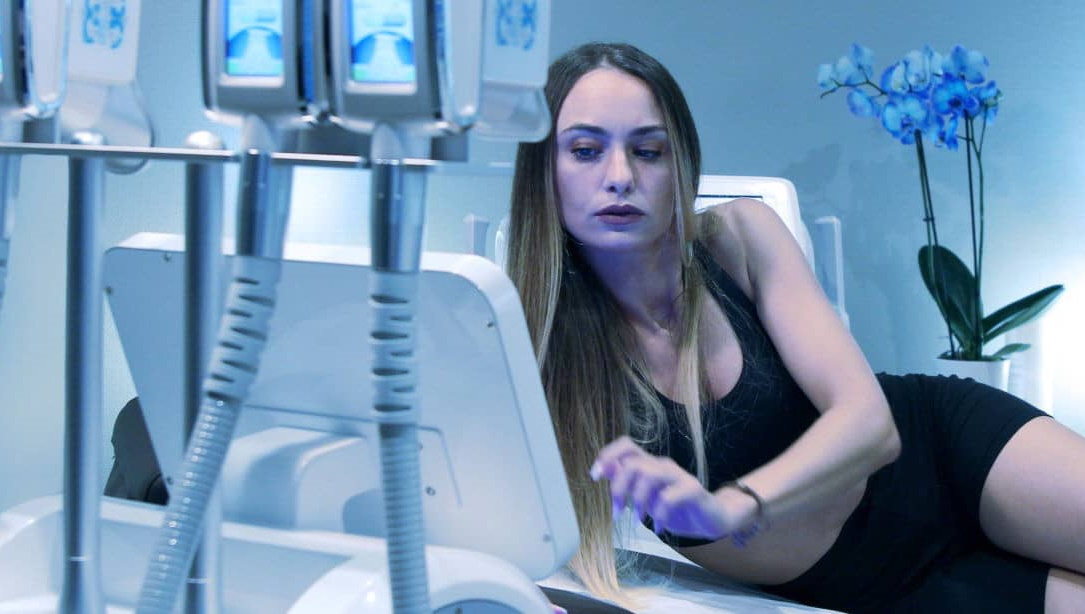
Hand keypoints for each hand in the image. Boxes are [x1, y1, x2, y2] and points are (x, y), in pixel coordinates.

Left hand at [590, 436, 737, 539]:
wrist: (711, 517)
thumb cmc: (676, 508)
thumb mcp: (646, 497)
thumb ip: (627, 482)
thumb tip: (603, 469)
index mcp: (649, 464)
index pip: (626, 445)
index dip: (607, 455)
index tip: (594, 476)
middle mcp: (662, 465)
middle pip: (633, 463)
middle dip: (619, 488)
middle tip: (616, 512)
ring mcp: (678, 475)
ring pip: (650, 475)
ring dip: (638, 501)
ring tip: (637, 520)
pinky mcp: (692, 489)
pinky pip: (669, 497)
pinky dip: (658, 515)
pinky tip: (658, 528)